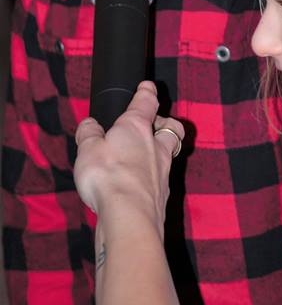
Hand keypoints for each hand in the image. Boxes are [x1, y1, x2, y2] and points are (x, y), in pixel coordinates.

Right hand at [74, 81, 184, 233]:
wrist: (130, 218)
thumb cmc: (109, 177)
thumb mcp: (88, 150)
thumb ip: (89, 135)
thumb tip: (89, 124)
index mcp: (137, 128)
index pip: (146, 102)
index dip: (146, 92)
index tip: (147, 86)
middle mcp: (155, 147)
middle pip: (170, 128)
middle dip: (164, 123)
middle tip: (155, 124)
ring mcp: (162, 172)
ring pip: (167, 154)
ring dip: (158, 152)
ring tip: (141, 157)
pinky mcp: (161, 196)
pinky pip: (161, 179)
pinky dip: (152, 178)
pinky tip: (138, 185)